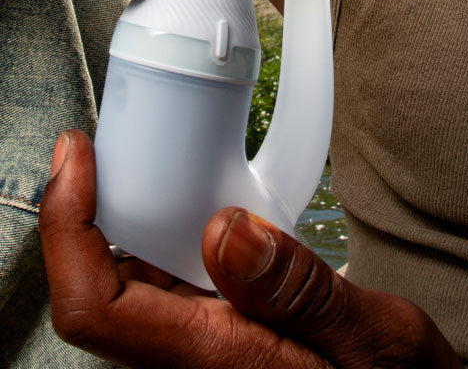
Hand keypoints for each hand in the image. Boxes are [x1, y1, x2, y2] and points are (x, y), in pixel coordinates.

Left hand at [39, 130, 462, 367]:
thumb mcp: (372, 336)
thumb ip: (302, 293)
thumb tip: (228, 231)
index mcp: (218, 362)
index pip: (100, 307)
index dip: (71, 229)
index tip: (79, 160)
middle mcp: (193, 359)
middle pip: (103, 283)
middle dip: (100, 207)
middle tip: (121, 143)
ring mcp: (202, 348)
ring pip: (131, 281)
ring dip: (136, 217)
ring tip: (162, 163)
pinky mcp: (218, 335)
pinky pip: (168, 283)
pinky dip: (171, 233)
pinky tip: (203, 206)